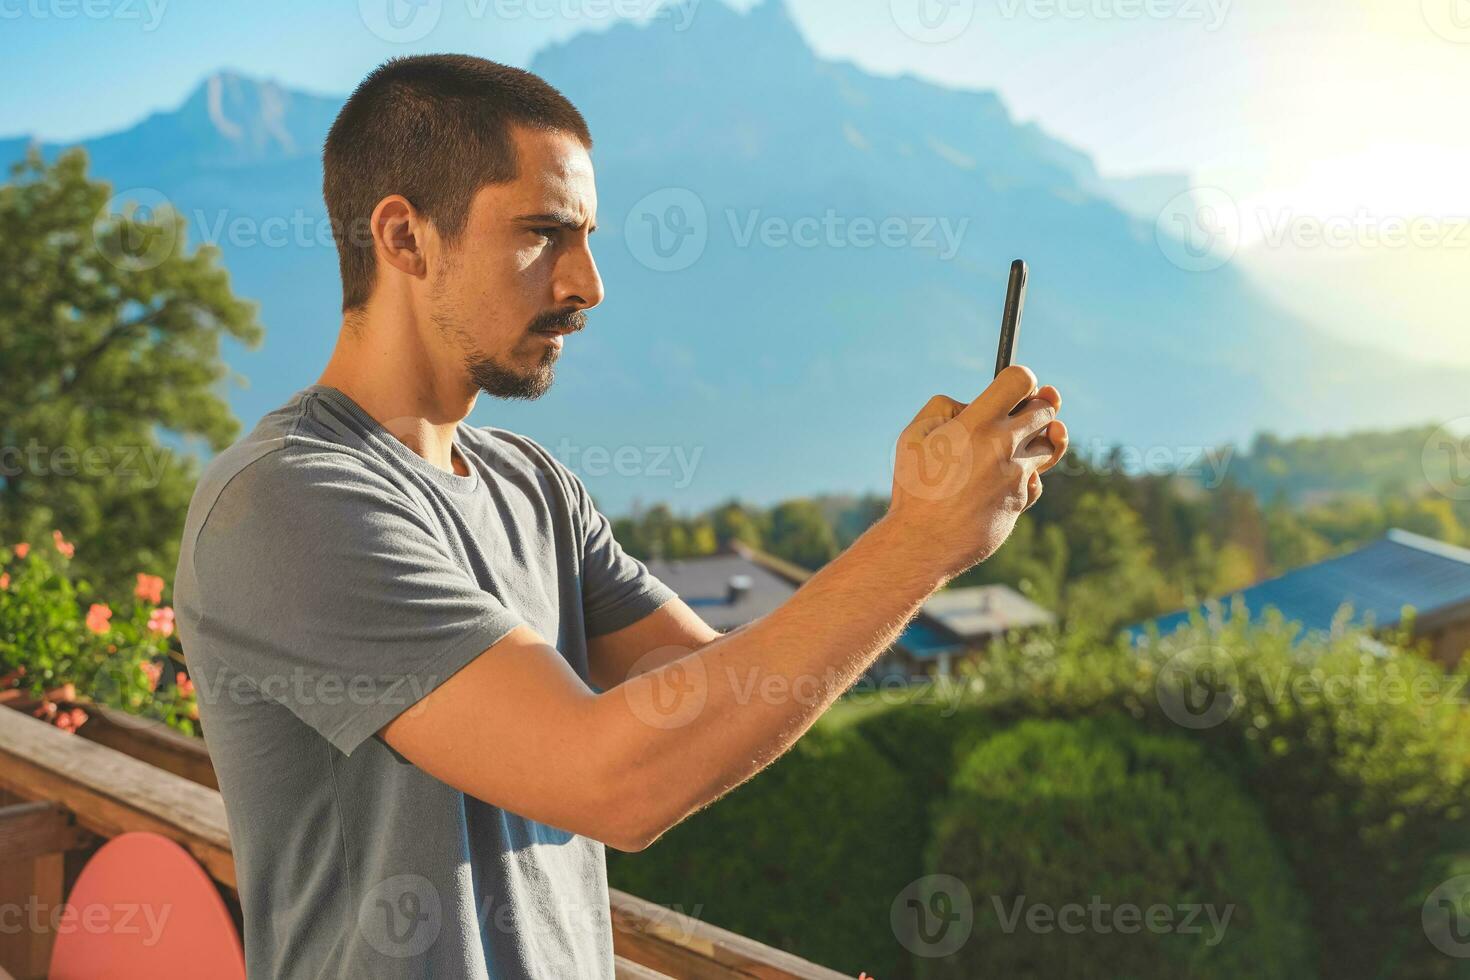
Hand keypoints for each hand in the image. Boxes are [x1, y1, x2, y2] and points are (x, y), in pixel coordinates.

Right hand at [886, 365, 1067, 579]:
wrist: (923, 543)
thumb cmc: (914, 488)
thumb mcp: (912, 435)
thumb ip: (943, 407)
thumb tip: (971, 403)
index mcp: (977, 423)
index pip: (1022, 380)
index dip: (1022, 379)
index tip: (1015, 389)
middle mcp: (1004, 446)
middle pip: (1046, 409)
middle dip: (1036, 406)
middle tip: (1021, 413)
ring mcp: (1017, 474)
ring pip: (1048, 445)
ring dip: (1034, 441)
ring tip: (1009, 447)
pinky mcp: (1021, 500)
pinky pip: (1035, 480)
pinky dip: (1024, 477)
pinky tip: (1001, 482)